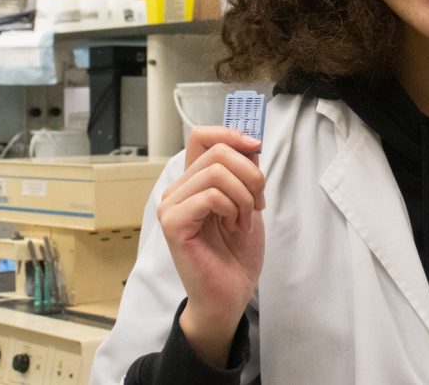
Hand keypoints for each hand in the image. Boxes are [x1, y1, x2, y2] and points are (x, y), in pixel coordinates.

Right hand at [157, 125, 265, 366]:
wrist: (230, 295)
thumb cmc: (236, 254)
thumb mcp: (248, 203)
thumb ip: (244, 172)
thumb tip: (250, 141)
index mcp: (193, 181)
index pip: (201, 135)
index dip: (230, 133)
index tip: (256, 146)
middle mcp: (177, 190)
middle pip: (217, 151)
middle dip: (250, 173)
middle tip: (257, 203)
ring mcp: (171, 206)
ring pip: (216, 172)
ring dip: (243, 195)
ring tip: (243, 220)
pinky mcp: (173, 224)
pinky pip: (210, 195)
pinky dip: (232, 208)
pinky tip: (233, 227)